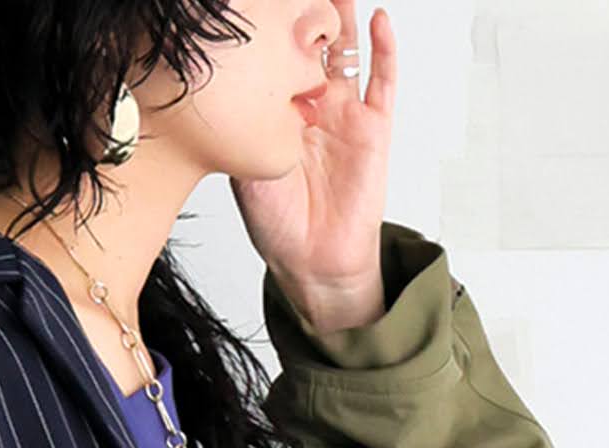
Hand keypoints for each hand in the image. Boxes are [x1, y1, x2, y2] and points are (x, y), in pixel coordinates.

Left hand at [230, 0, 397, 329]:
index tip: (258, 4)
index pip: (276, 57)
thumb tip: (224, 90)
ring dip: (343, 16)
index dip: (271, 29)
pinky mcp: (374, 129)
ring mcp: (345, 114)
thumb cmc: (277, 224)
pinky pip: (382, 82)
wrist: (312, 261)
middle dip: (306, 12)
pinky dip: (384, 50)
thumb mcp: (244, 167)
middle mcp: (314, 105)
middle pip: (312, 42)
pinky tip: (379, 20)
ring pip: (347, 51)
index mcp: (280, 111)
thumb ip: (243, 128)